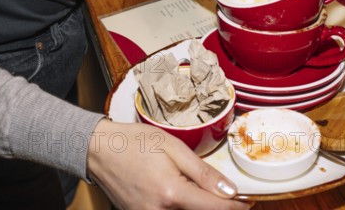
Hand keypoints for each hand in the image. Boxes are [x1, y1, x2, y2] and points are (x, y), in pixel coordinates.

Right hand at [87, 119, 252, 209]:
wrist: (98, 149)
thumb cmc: (132, 142)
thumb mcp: (172, 147)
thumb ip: (203, 172)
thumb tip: (229, 190)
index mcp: (171, 193)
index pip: (215, 208)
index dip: (235, 206)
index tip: (247, 201)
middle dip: (214, 206)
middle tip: (225, 194)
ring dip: (195, 207)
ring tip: (192, 188)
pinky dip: (177, 206)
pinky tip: (175, 192)